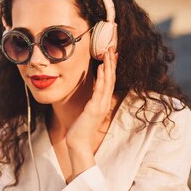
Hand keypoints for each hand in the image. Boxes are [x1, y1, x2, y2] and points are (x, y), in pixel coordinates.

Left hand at [66, 47, 117, 176]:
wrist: (78, 142)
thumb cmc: (81, 128)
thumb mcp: (87, 112)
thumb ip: (91, 102)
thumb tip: (91, 94)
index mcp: (103, 102)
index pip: (110, 81)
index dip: (112, 67)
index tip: (112, 54)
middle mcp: (105, 102)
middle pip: (111, 78)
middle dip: (112, 62)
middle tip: (112, 47)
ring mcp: (101, 105)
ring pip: (107, 82)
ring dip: (108, 66)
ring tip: (108, 53)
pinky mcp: (94, 108)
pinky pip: (99, 90)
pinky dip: (101, 78)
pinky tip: (101, 68)